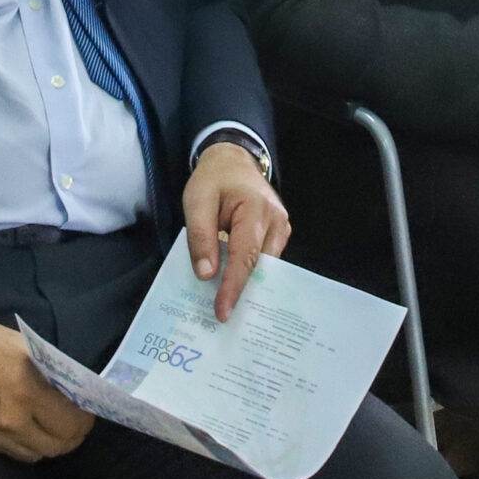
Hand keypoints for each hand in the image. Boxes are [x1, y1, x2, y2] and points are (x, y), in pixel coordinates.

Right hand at [0, 308, 94, 462]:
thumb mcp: (21, 346)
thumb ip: (48, 370)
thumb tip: (73, 386)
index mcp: (26, 388)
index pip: (71, 420)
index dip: (86, 417)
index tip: (89, 408)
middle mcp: (12, 418)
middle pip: (59, 445)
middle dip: (74, 434)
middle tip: (78, 420)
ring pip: (38, 454)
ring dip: (52, 443)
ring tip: (55, 425)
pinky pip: (15, 453)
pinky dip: (29, 445)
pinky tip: (31, 428)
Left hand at [181, 140, 289, 322]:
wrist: (232, 160)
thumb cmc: (213, 180)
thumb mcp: (196, 202)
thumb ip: (201, 237)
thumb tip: (206, 274)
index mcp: (255, 209)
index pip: (245, 256)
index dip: (234, 286)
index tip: (222, 311)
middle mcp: (276, 220)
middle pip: (261, 265)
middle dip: (244, 292)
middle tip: (223, 318)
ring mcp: (281, 227)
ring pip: (267, 266)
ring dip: (249, 284)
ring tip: (228, 307)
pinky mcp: (279, 233)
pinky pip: (267, 260)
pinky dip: (251, 274)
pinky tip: (236, 287)